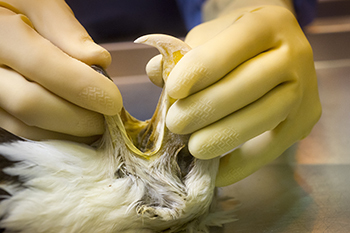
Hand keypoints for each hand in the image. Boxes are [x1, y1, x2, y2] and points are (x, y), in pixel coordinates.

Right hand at [0, 0, 121, 142]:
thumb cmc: (9, 2)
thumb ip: (61, 27)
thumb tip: (96, 60)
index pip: (42, 66)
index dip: (82, 86)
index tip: (112, 100)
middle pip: (30, 104)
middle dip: (78, 117)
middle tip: (107, 117)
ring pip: (23, 124)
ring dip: (68, 130)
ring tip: (95, 122)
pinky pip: (19, 128)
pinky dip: (52, 131)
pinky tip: (73, 125)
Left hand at [147, 5, 320, 185]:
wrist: (272, 51)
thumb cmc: (232, 44)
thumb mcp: (207, 37)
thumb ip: (181, 54)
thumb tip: (155, 72)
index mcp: (266, 24)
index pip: (234, 46)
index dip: (201, 69)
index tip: (173, 91)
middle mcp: (293, 54)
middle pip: (249, 85)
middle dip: (207, 109)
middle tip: (176, 124)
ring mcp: (305, 89)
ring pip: (263, 117)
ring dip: (223, 136)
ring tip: (193, 146)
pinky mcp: (304, 120)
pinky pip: (271, 149)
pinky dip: (241, 164)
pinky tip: (215, 169)